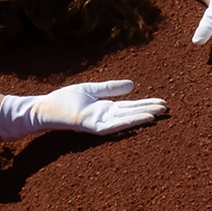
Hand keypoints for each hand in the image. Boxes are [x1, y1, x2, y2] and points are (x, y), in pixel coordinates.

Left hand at [0, 80, 167, 141]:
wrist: (44, 108)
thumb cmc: (64, 100)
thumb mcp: (91, 90)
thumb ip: (110, 88)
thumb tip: (133, 85)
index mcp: (105, 108)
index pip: (129, 106)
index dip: (145, 103)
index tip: (162, 102)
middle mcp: (104, 117)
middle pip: (130, 113)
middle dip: (148, 110)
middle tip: (167, 109)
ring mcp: (98, 122)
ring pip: (123, 120)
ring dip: (139, 118)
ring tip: (156, 115)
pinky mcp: (89, 125)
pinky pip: (110, 125)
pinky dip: (124, 123)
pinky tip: (135, 121)